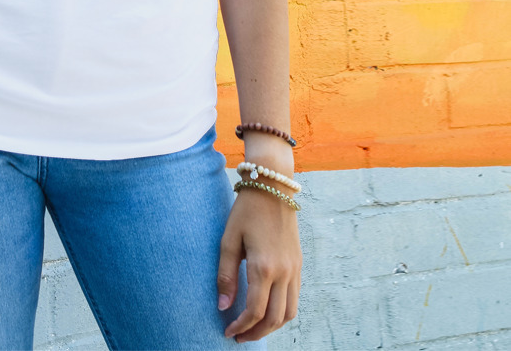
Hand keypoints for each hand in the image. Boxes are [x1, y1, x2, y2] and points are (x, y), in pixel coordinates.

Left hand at [217, 186, 301, 342]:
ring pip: (289, 313)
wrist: (273, 187)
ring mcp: (295, 269)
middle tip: (239, 336)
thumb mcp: (229, 240)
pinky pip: (295, 298)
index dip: (241, 327)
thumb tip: (223, 307)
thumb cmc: (246, 211)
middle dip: (256, 333)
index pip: (254, 311)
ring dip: (272, 326)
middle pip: (274, 319)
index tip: (228, 331)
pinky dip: (282, 312)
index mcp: (263, 267)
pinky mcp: (299, 265)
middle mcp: (283, 272)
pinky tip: (267, 309)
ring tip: (253, 328)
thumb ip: (225, 275)